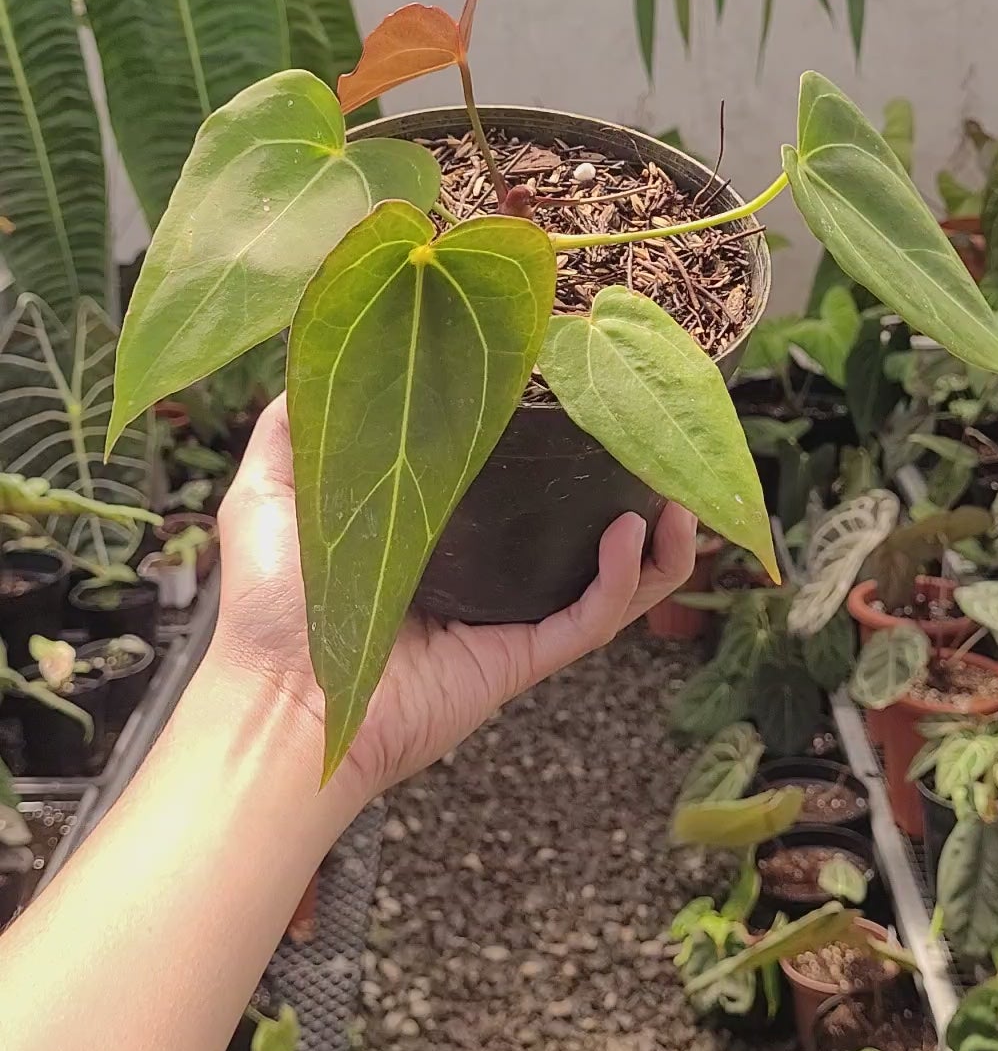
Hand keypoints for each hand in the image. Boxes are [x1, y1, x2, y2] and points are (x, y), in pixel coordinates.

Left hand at [214, 396, 695, 804]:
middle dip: (632, 494)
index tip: (585, 394)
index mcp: (441, 539)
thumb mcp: (272, 487)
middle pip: (580, 533)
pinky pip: (590, 618)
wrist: (275, 700)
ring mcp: (507, 622)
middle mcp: (485, 579)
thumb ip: (296, 425)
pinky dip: (622, 578)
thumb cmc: (268, 606)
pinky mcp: (519, 659)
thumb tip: (323, 350)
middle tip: (654, 445)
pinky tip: (628, 530)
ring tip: (676, 497)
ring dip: (658, 545)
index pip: (517, 490)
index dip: (559, 449)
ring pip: (610, 581)